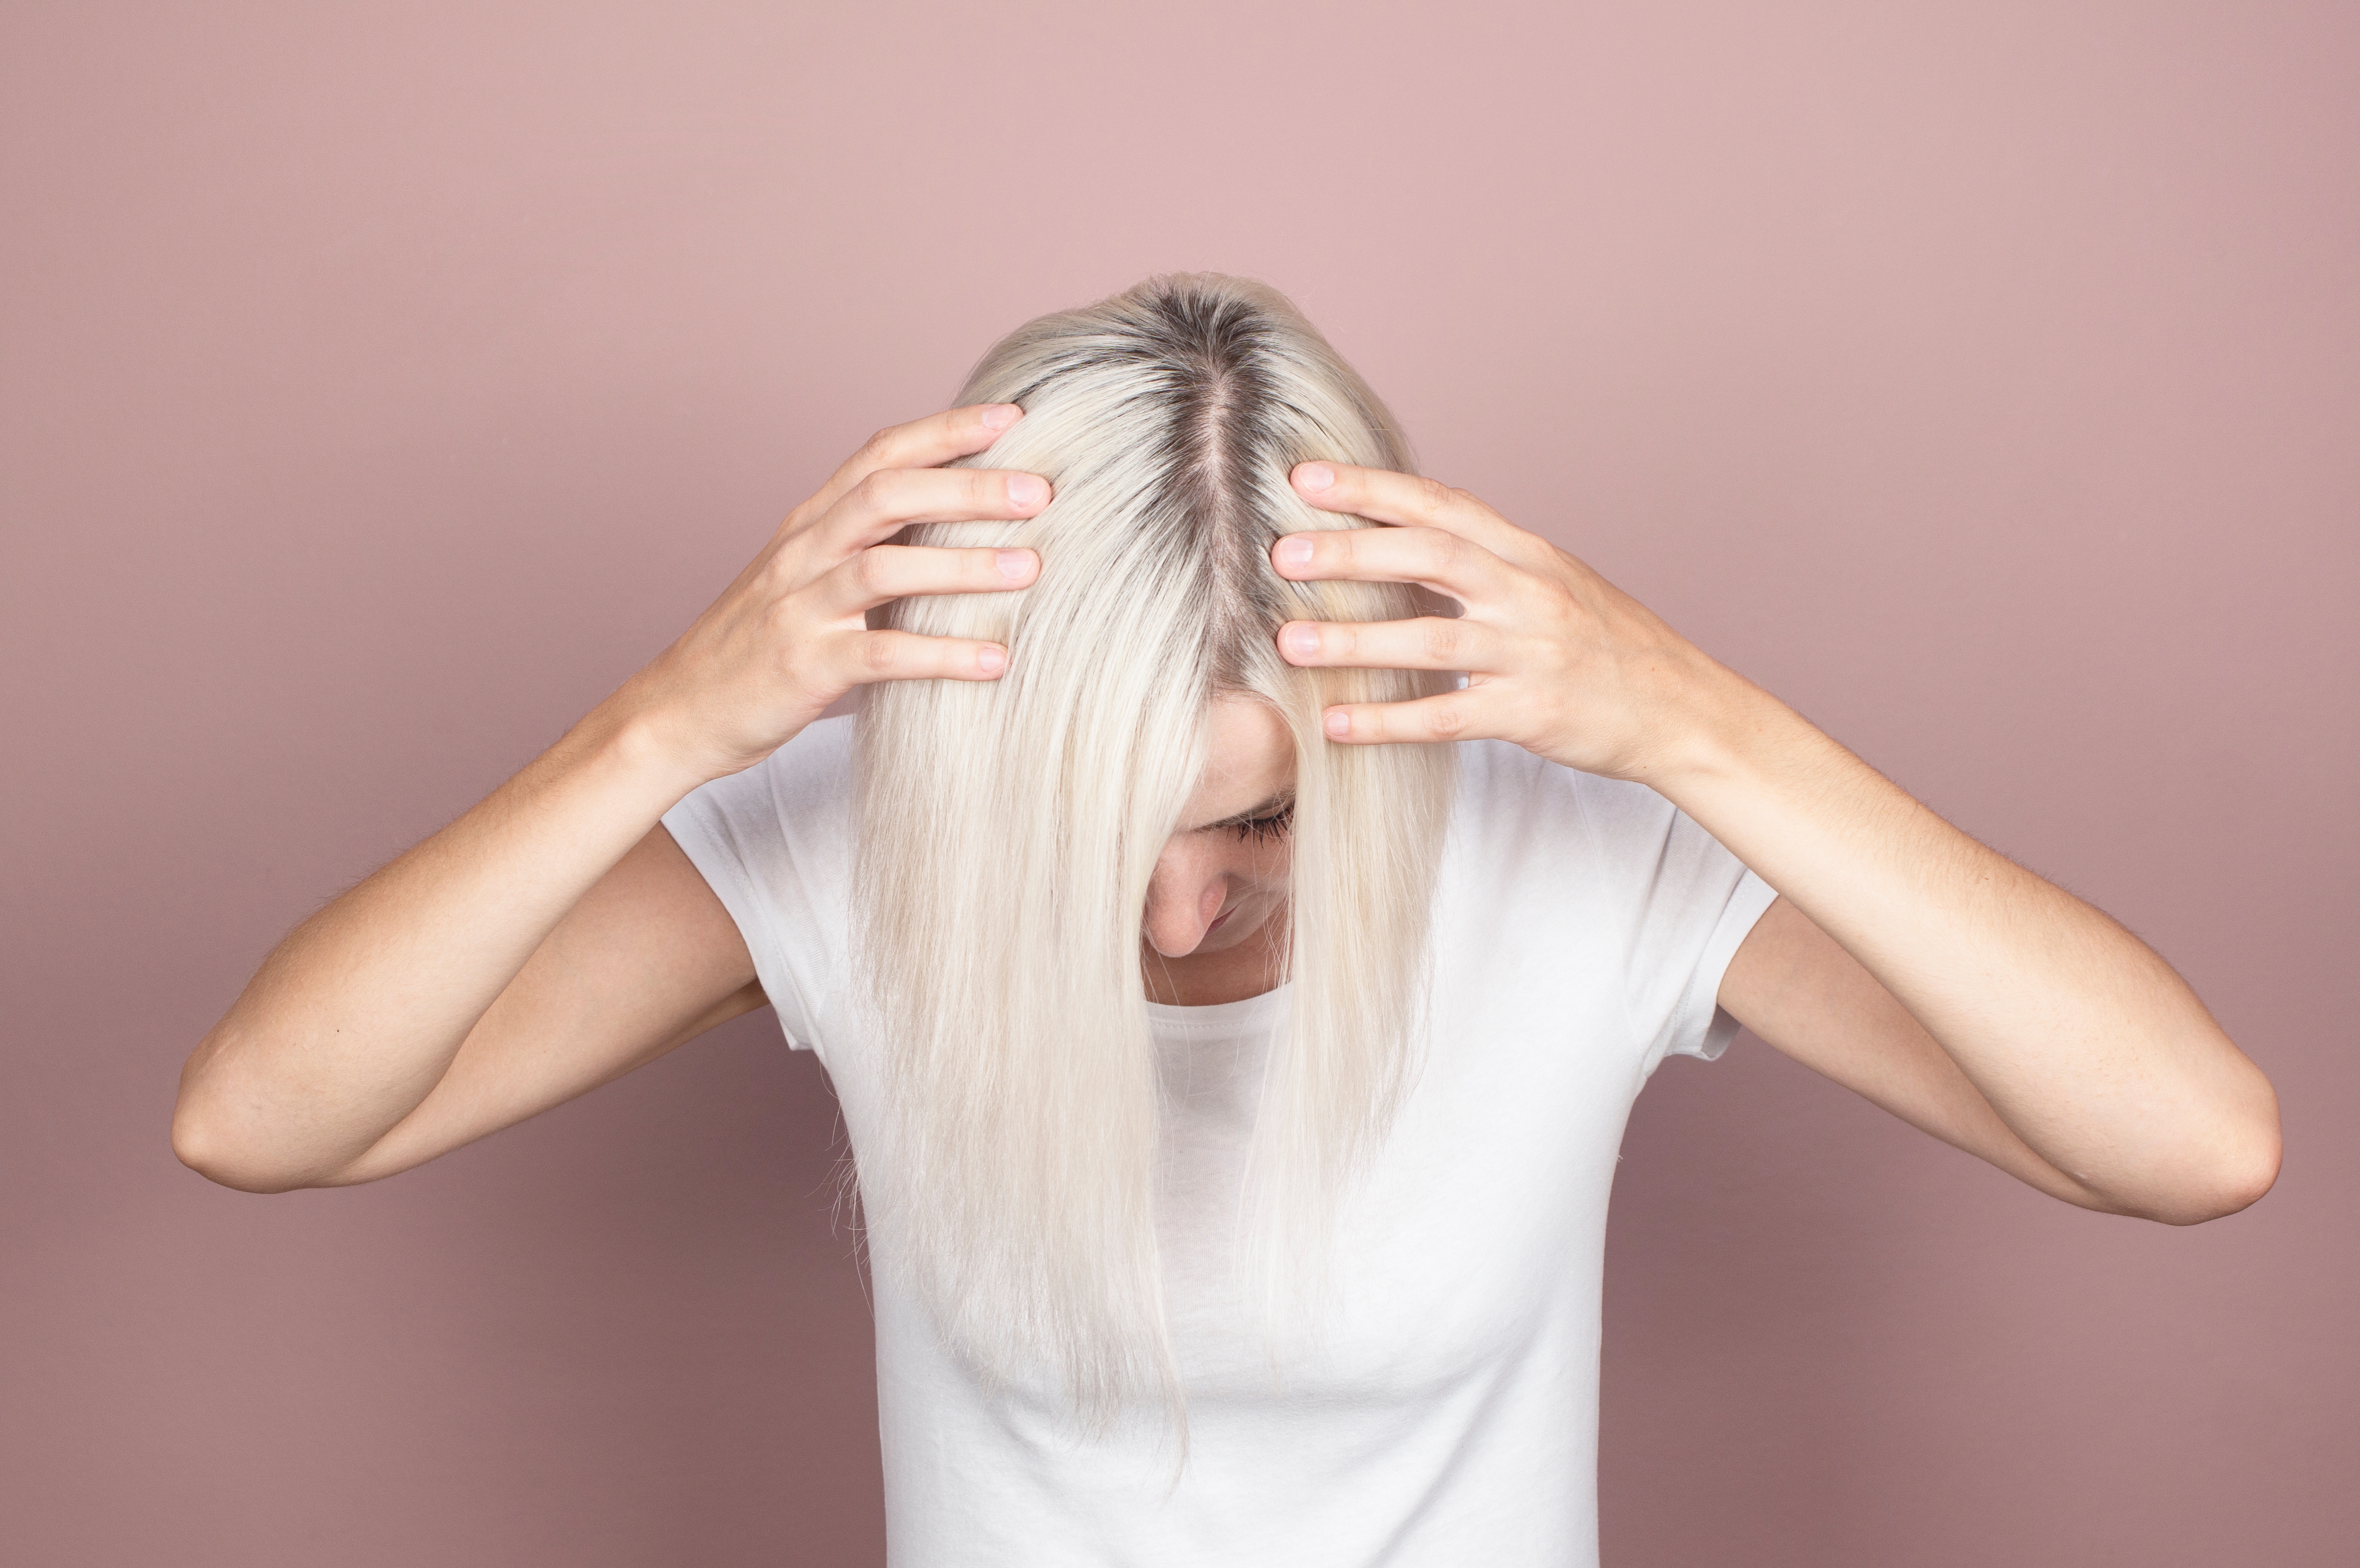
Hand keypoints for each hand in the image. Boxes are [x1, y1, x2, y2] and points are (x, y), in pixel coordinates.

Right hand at [616, 404, 1048, 781]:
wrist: (681, 712)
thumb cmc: (760, 644)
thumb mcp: (809, 575)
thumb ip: (871, 543)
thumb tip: (960, 519)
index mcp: (810, 523)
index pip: (880, 455)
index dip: (945, 430)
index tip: (1013, 416)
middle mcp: (803, 554)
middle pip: (887, 495)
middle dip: (966, 487)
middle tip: (1040, 490)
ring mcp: (800, 609)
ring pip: (884, 569)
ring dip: (964, 566)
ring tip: (1032, 568)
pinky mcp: (804, 667)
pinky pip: (881, 655)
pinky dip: (941, 655)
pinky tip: (995, 661)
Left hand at [1268, 462, 1728, 784]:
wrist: (1682, 710)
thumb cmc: (1610, 646)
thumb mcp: (1557, 581)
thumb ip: (1489, 558)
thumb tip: (1414, 526)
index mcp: (1530, 554)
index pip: (1443, 506)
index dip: (1373, 488)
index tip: (1308, 478)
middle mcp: (1529, 593)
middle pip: (1430, 557)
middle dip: (1350, 552)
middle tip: (1282, 552)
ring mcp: (1531, 653)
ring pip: (1429, 639)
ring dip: (1354, 641)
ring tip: (1288, 644)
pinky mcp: (1530, 713)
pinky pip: (1447, 717)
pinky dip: (1387, 722)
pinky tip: (1335, 725)